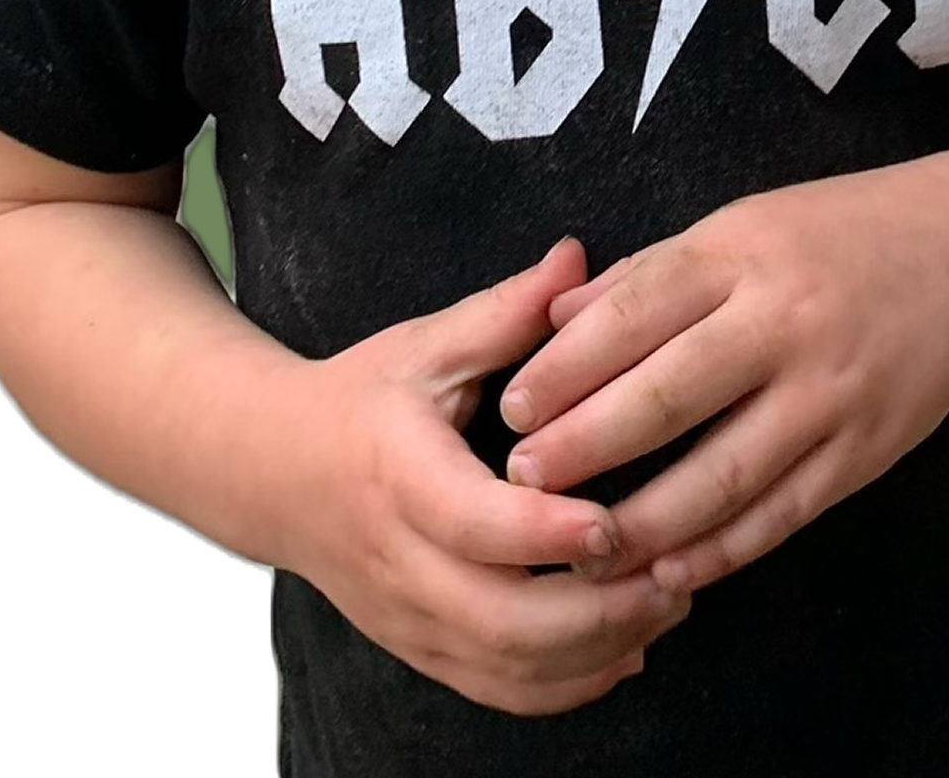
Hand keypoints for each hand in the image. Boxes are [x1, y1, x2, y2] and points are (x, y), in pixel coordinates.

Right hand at [278, 238, 694, 715]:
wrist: (274, 473)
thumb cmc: (362, 398)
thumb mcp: (427, 344)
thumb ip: (506, 311)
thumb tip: (576, 257)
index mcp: (399, 473)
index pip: (472, 523)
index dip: (546, 533)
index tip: (615, 522)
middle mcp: (399, 560)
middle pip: (499, 622)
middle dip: (596, 612)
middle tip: (674, 574)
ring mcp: (407, 617)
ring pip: (505, 669)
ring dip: (595, 651)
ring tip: (668, 602)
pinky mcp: (420, 649)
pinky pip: (497, 690)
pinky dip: (566, 686)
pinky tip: (627, 651)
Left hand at [495, 167, 948, 595]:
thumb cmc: (834, 237)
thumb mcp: (742, 225)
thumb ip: (652, 276)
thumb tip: (556, 322)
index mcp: (742, 254)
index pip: (633, 315)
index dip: (563, 369)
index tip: (510, 410)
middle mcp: (784, 323)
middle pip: (666, 398)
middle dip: (584, 448)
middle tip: (522, 482)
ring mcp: (831, 394)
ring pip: (721, 475)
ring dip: (643, 521)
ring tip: (581, 546)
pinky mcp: (865, 452)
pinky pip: (781, 513)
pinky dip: (720, 549)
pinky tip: (670, 568)